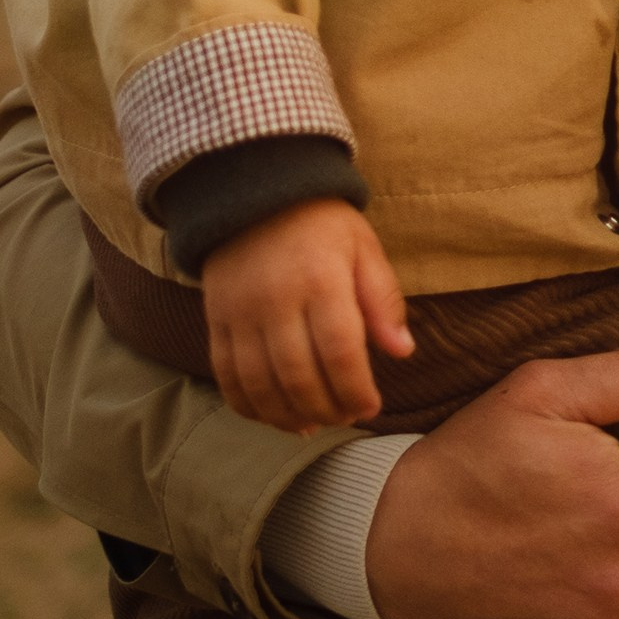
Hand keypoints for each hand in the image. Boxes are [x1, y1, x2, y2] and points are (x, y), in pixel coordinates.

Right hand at [202, 197, 413, 431]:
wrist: (254, 194)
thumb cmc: (322, 225)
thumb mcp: (364, 248)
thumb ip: (383, 300)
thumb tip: (403, 351)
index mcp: (321, 280)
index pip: (340, 352)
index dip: (356, 390)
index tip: (371, 407)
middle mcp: (276, 300)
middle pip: (299, 376)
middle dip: (326, 409)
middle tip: (346, 417)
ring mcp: (240, 313)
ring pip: (260, 384)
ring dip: (288, 416)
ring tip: (314, 424)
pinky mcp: (215, 321)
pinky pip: (226, 376)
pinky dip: (249, 407)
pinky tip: (274, 418)